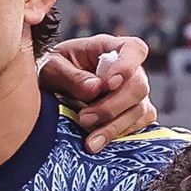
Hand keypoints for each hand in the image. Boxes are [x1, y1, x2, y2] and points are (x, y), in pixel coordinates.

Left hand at [43, 35, 159, 149]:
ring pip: (140, 110)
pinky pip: (140, 125)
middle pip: (138, 86)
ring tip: (89, 141)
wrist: (49, 89)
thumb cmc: (52, 70)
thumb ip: (72, 76)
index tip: (108, 84)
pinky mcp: (135, 113)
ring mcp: (134, 93)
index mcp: (108, 48)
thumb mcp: (52, 68)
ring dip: (114, 127)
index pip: (134, 49)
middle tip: (84, 119)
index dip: (127, 66)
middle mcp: (128, 70)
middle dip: (111, 107)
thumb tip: (95, 88)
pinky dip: (121, 135)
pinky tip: (100, 142)